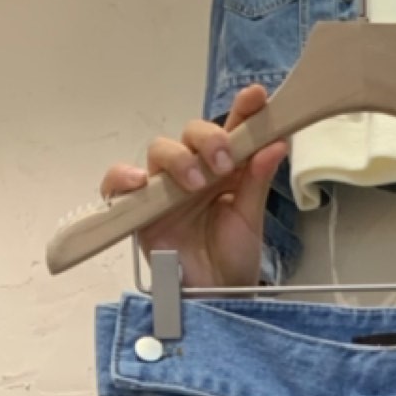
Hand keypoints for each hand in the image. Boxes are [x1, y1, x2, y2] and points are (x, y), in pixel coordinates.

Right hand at [101, 84, 288, 290]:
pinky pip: (119, 184)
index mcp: (224, 168)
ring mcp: (165, 188)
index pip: (231, 130)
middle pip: (191, 134)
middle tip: (224, 164)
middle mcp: (193, 170)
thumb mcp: (250, 219)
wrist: (214, 297)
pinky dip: (123, 177)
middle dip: (208, 140)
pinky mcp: (140, 210)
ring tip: (196, 183)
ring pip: (160, 150)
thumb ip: (258, 181)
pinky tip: (140, 183)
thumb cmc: (232, 258)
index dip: (243, 110)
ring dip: (178, 159)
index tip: (256, 98)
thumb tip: (277, 143)